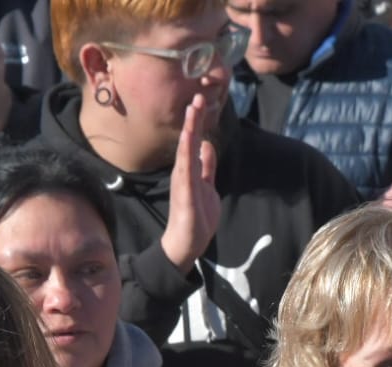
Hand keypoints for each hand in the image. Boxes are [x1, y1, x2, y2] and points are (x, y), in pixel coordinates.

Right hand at [160, 94, 220, 274]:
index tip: (200, 102)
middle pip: (188, 142)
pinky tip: (191, 142)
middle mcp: (184, 173)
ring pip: (186, 153)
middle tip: (197, 97)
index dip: (198, 123)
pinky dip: (188, 156)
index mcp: (190, 170)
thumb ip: (207, 166)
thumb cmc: (196, 216)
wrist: (187, 243)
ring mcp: (183, 183)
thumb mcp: (207, 186)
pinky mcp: (185, 195)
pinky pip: (187, 172)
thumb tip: (208, 146)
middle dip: (193, 120)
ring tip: (192, 113)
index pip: (195, 142)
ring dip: (190, 132)